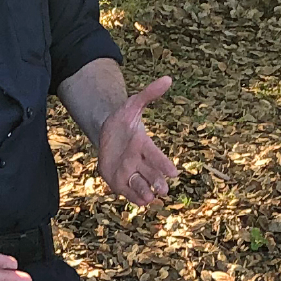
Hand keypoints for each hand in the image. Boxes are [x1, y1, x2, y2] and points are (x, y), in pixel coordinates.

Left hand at [98, 75, 179, 206]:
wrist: (106, 132)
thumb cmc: (123, 119)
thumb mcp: (133, 104)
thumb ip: (149, 94)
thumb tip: (168, 78)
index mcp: (144, 145)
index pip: (156, 156)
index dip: (163, 164)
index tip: (173, 172)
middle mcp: (139, 161)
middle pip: (151, 174)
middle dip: (157, 182)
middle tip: (164, 190)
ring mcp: (129, 172)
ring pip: (140, 185)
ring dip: (145, 191)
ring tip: (150, 197)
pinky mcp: (118, 181)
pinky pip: (127, 192)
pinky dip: (133, 196)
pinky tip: (140, 202)